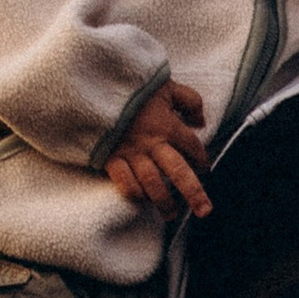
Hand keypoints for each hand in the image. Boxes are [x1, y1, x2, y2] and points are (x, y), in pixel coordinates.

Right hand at [105, 77, 210, 214]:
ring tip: (171, 215)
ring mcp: (131, 152)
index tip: (205, 170)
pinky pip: (124, 182)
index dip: (202, 160)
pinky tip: (141, 200)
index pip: (192, 147)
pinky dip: (133, 193)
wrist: (94, 82)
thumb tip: (201, 122)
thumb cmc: (133, 85)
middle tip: (205, 211)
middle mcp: (153, 142)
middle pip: (178, 172)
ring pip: (152, 183)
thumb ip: (189, 100)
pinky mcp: (110, 157)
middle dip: (194, 194)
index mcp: (168, 124)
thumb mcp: (166, 85)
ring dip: (163, 201)